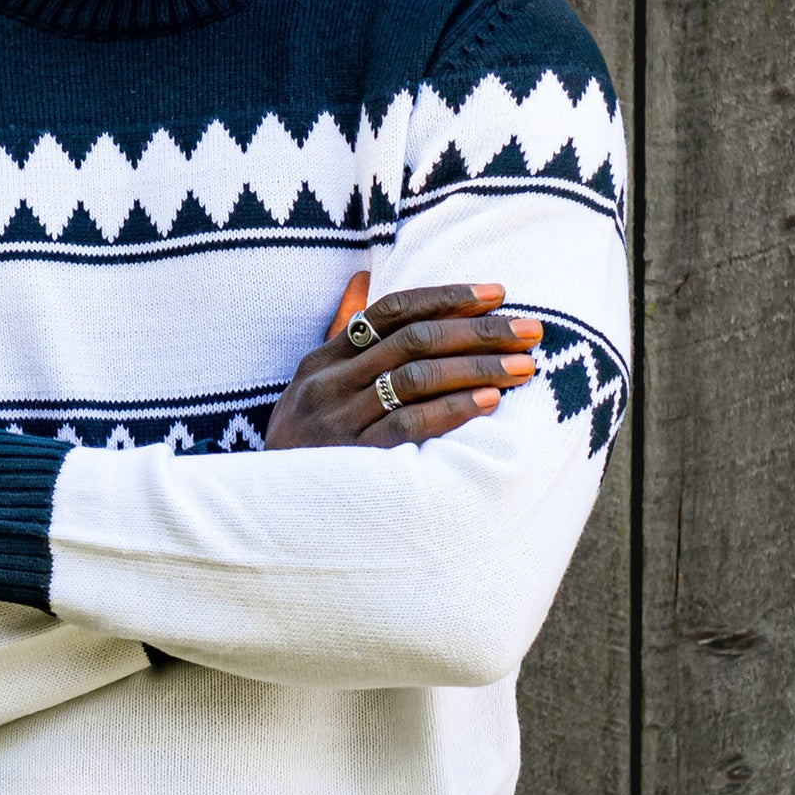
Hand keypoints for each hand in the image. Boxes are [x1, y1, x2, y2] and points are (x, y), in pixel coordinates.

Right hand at [264, 273, 541, 450]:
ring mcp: (337, 423)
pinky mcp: (352, 461)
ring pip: (415, 379)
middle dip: (479, 331)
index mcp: (322, 361)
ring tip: (524, 366)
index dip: (447, 298)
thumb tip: (362, 278)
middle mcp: (327, 385)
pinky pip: (408, 426)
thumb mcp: (309, 385)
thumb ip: (340, 332)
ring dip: (477, 368)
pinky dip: (452, 410)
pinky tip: (490, 402)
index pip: (391, 311)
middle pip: (413, 340)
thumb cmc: (300, 447)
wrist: (264, 516)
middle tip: (531, 330)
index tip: (498, 293)